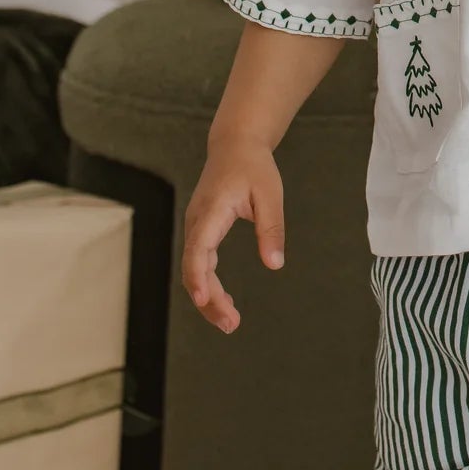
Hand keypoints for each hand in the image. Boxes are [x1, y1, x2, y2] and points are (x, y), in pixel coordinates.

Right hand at [181, 139, 284, 333]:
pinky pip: (199, 262)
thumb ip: (271, 228)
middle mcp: (196, 222)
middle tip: (231, 324)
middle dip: (208, 299)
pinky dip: (208, 283)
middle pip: (193, 268)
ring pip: (194, 269)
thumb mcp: (270, 194)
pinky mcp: (200, 231)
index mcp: (211, 211)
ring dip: (208, 297)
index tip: (205, 299)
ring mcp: (195, 227)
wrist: (235, 145)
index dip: (199, 276)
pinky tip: (224, 300)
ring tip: (230, 321)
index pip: (198, 249)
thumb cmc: (253, 167)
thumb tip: (274, 265)